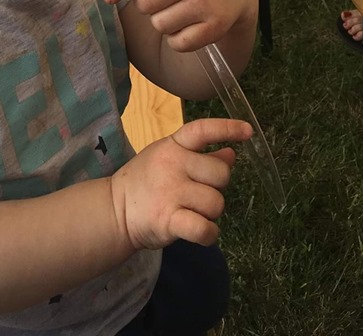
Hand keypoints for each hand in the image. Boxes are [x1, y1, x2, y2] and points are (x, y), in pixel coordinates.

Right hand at [110, 117, 251, 249]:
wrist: (114, 210)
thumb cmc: (146, 182)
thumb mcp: (169, 159)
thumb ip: (200, 155)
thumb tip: (232, 153)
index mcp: (173, 146)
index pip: (202, 130)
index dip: (226, 128)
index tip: (248, 131)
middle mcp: (172, 164)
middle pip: (221, 174)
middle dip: (217, 187)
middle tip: (198, 194)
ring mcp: (170, 192)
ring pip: (216, 203)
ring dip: (211, 213)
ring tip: (192, 212)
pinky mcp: (169, 220)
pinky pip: (206, 229)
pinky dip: (208, 234)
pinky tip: (200, 231)